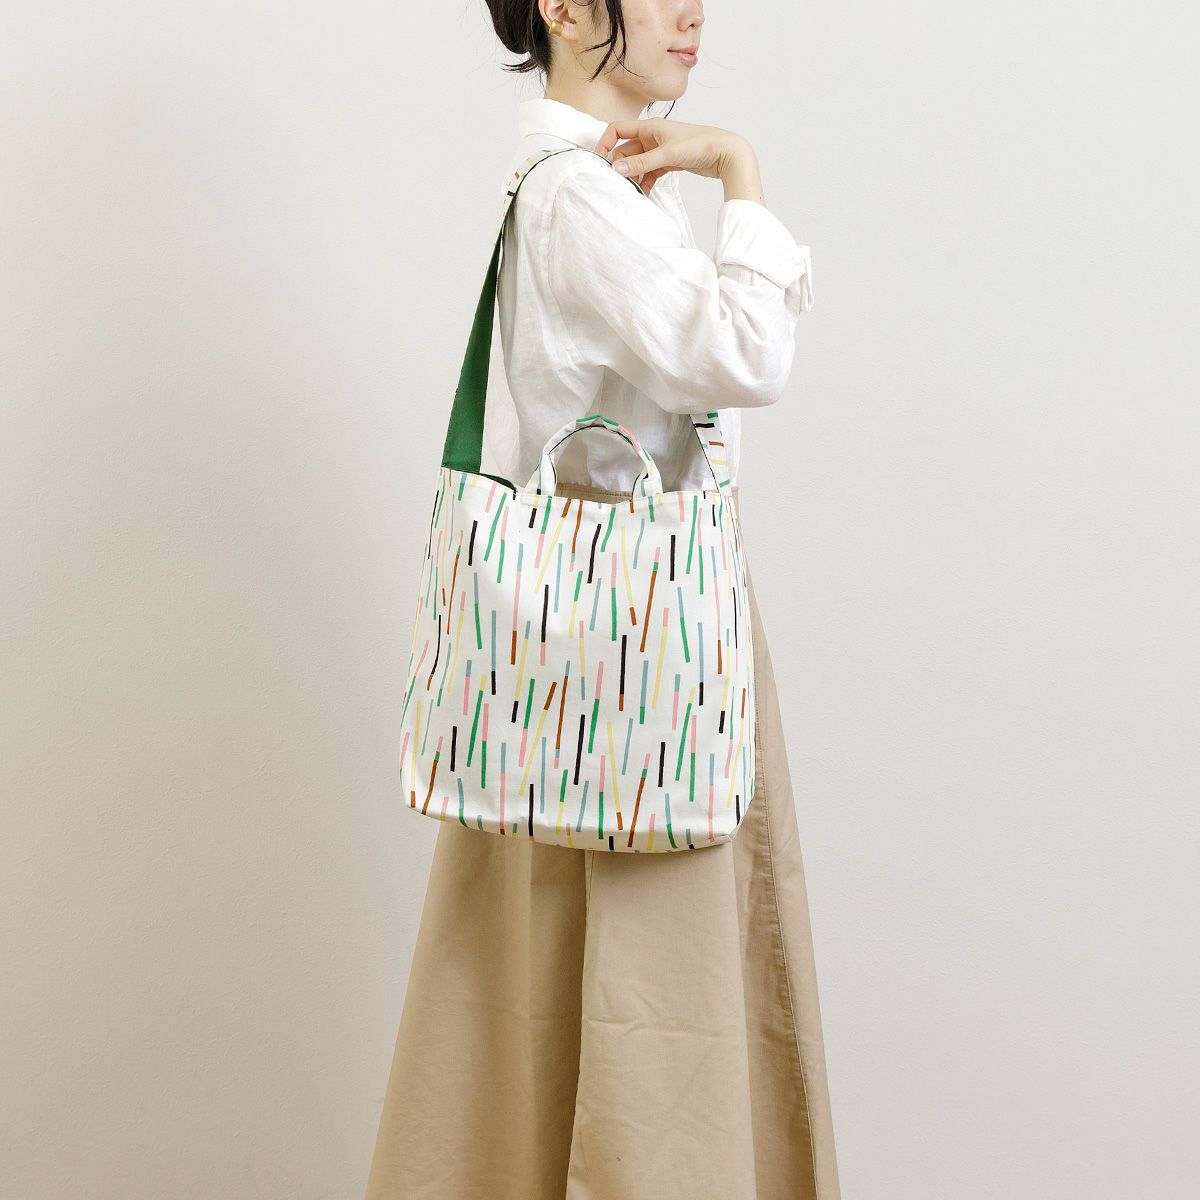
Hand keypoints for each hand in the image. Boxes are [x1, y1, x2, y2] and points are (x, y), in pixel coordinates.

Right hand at [593, 117, 755, 196]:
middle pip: (627, 150)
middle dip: (620, 166)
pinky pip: (650, 172)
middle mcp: (653, 136)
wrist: (726, 153)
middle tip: (616, 183)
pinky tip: (645, 193)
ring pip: (638, 164)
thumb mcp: (667, 154)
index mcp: (650, 127)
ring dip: (633, 177)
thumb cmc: (700, 144)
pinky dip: (645, 182)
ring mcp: (660, 150)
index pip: (618, 129)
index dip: (606, 142)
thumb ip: (642, 163)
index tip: (601, 160)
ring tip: (630, 192)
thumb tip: (617, 169)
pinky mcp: (669, 162)